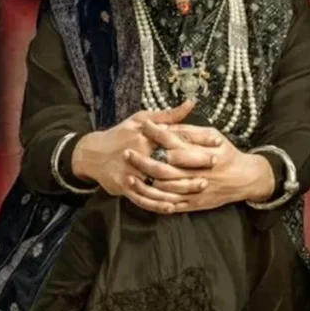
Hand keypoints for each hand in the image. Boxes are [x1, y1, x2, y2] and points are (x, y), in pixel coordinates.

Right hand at [70, 100, 207, 213]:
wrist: (92, 154)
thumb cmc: (121, 134)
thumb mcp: (141, 119)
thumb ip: (167, 115)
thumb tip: (190, 103)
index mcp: (145, 135)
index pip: (176, 136)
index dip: (198, 139)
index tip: (217, 141)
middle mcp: (139, 153)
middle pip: (171, 159)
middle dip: (195, 162)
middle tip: (215, 163)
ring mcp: (131, 172)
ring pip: (160, 182)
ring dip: (182, 186)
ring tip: (201, 187)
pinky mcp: (124, 186)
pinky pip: (144, 198)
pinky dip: (159, 204)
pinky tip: (174, 207)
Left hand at [139, 124, 275, 212]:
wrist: (244, 179)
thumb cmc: (228, 153)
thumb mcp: (214, 135)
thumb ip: (191, 131)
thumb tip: (169, 125)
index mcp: (199, 153)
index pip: (173, 141)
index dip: (156, 133)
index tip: (142, 126)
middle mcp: (195, 172)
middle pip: (164, 167)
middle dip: (143, 160)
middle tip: (127, 151)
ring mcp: (193, 191)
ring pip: (164, 189)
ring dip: (144, 183)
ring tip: (128, 174)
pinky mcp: (193, 204)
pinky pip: (170, 205)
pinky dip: (155, 201)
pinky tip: (142, 195)